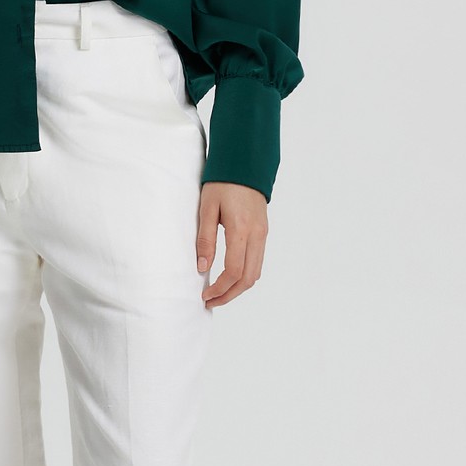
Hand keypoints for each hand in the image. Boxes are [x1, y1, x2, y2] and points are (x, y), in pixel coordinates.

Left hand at [196, 182, 267, 306]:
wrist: (245, 164)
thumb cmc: (223, 183)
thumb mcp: (207, 208)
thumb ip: (205, 239)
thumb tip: (202, 267)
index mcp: (241, 229)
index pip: (234, 271)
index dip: (220, 288)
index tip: (205, 295)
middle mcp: (257, 235)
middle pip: (248, 278)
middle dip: (230, 295)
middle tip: (211, 301)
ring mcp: (263, 234)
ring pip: (256, 273)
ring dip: (238, 287)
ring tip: (219, 292)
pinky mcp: (263, 232)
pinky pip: (258, 261)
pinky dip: (245, 275)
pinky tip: (230, 276)